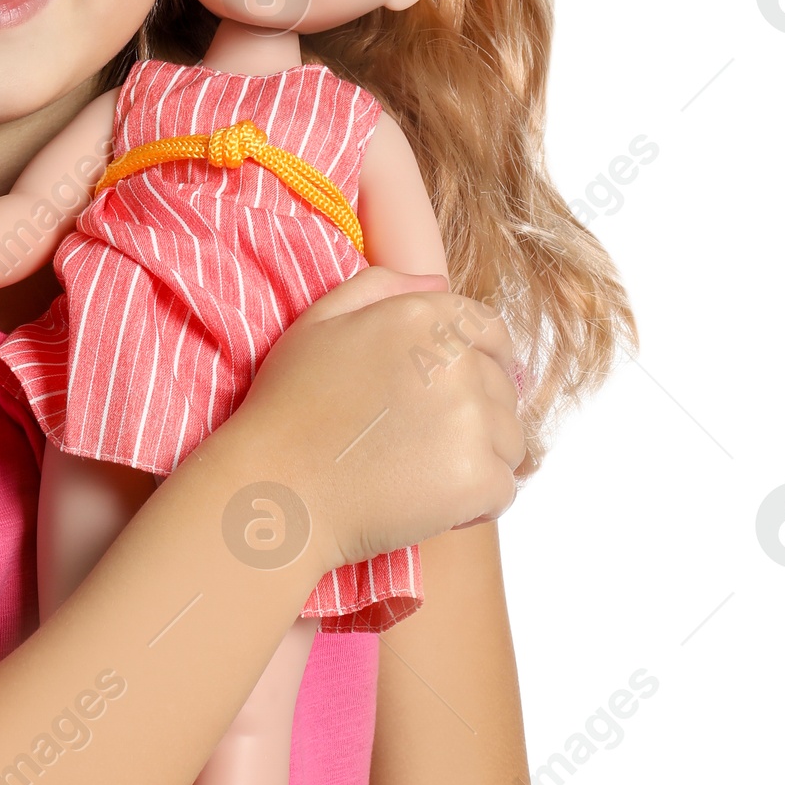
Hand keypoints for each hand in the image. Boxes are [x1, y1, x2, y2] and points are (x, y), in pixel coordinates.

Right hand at [234, 269, 522, 569]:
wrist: (275, 489)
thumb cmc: (288, 410)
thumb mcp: (318, 322)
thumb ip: (380, 287)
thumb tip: (438, 281)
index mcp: (423, 318)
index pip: (491, 331)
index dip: (483, 362)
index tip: (459, 392)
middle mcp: (456, 361)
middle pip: (503, 390)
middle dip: (473, 417)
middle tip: (417, 444)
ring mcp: (471, 419)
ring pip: (510, 441)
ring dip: (477, 459)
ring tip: (419, 473)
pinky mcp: (477, 475)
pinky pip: (504, 489)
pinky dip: (474, 504)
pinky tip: (428, 503)